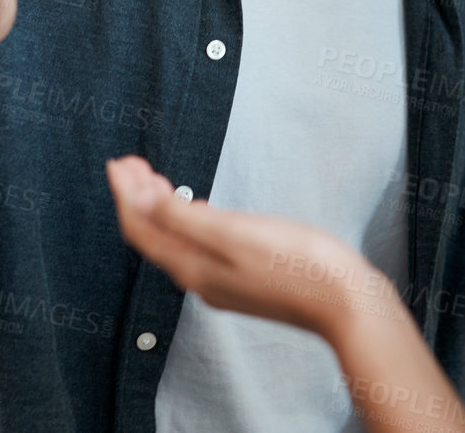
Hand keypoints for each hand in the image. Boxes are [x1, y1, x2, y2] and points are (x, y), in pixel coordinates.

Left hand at [106, 156, 399, 342]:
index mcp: (192, 266)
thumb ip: (182, 218)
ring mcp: (222, 281)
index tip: (119, 161)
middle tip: (131, 163)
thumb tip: (138, 200)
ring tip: (153, 179)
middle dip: (138, 197)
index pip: (141, 227)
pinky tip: (197, 211)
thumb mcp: (234, 233)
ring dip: (160, 207)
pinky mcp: (244, 278)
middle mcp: (200, 277)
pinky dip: (186, 221)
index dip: (125, 193)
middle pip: (154, 235)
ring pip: (175, 240)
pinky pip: (198, 246)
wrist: (345, 302)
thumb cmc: (297, 264)